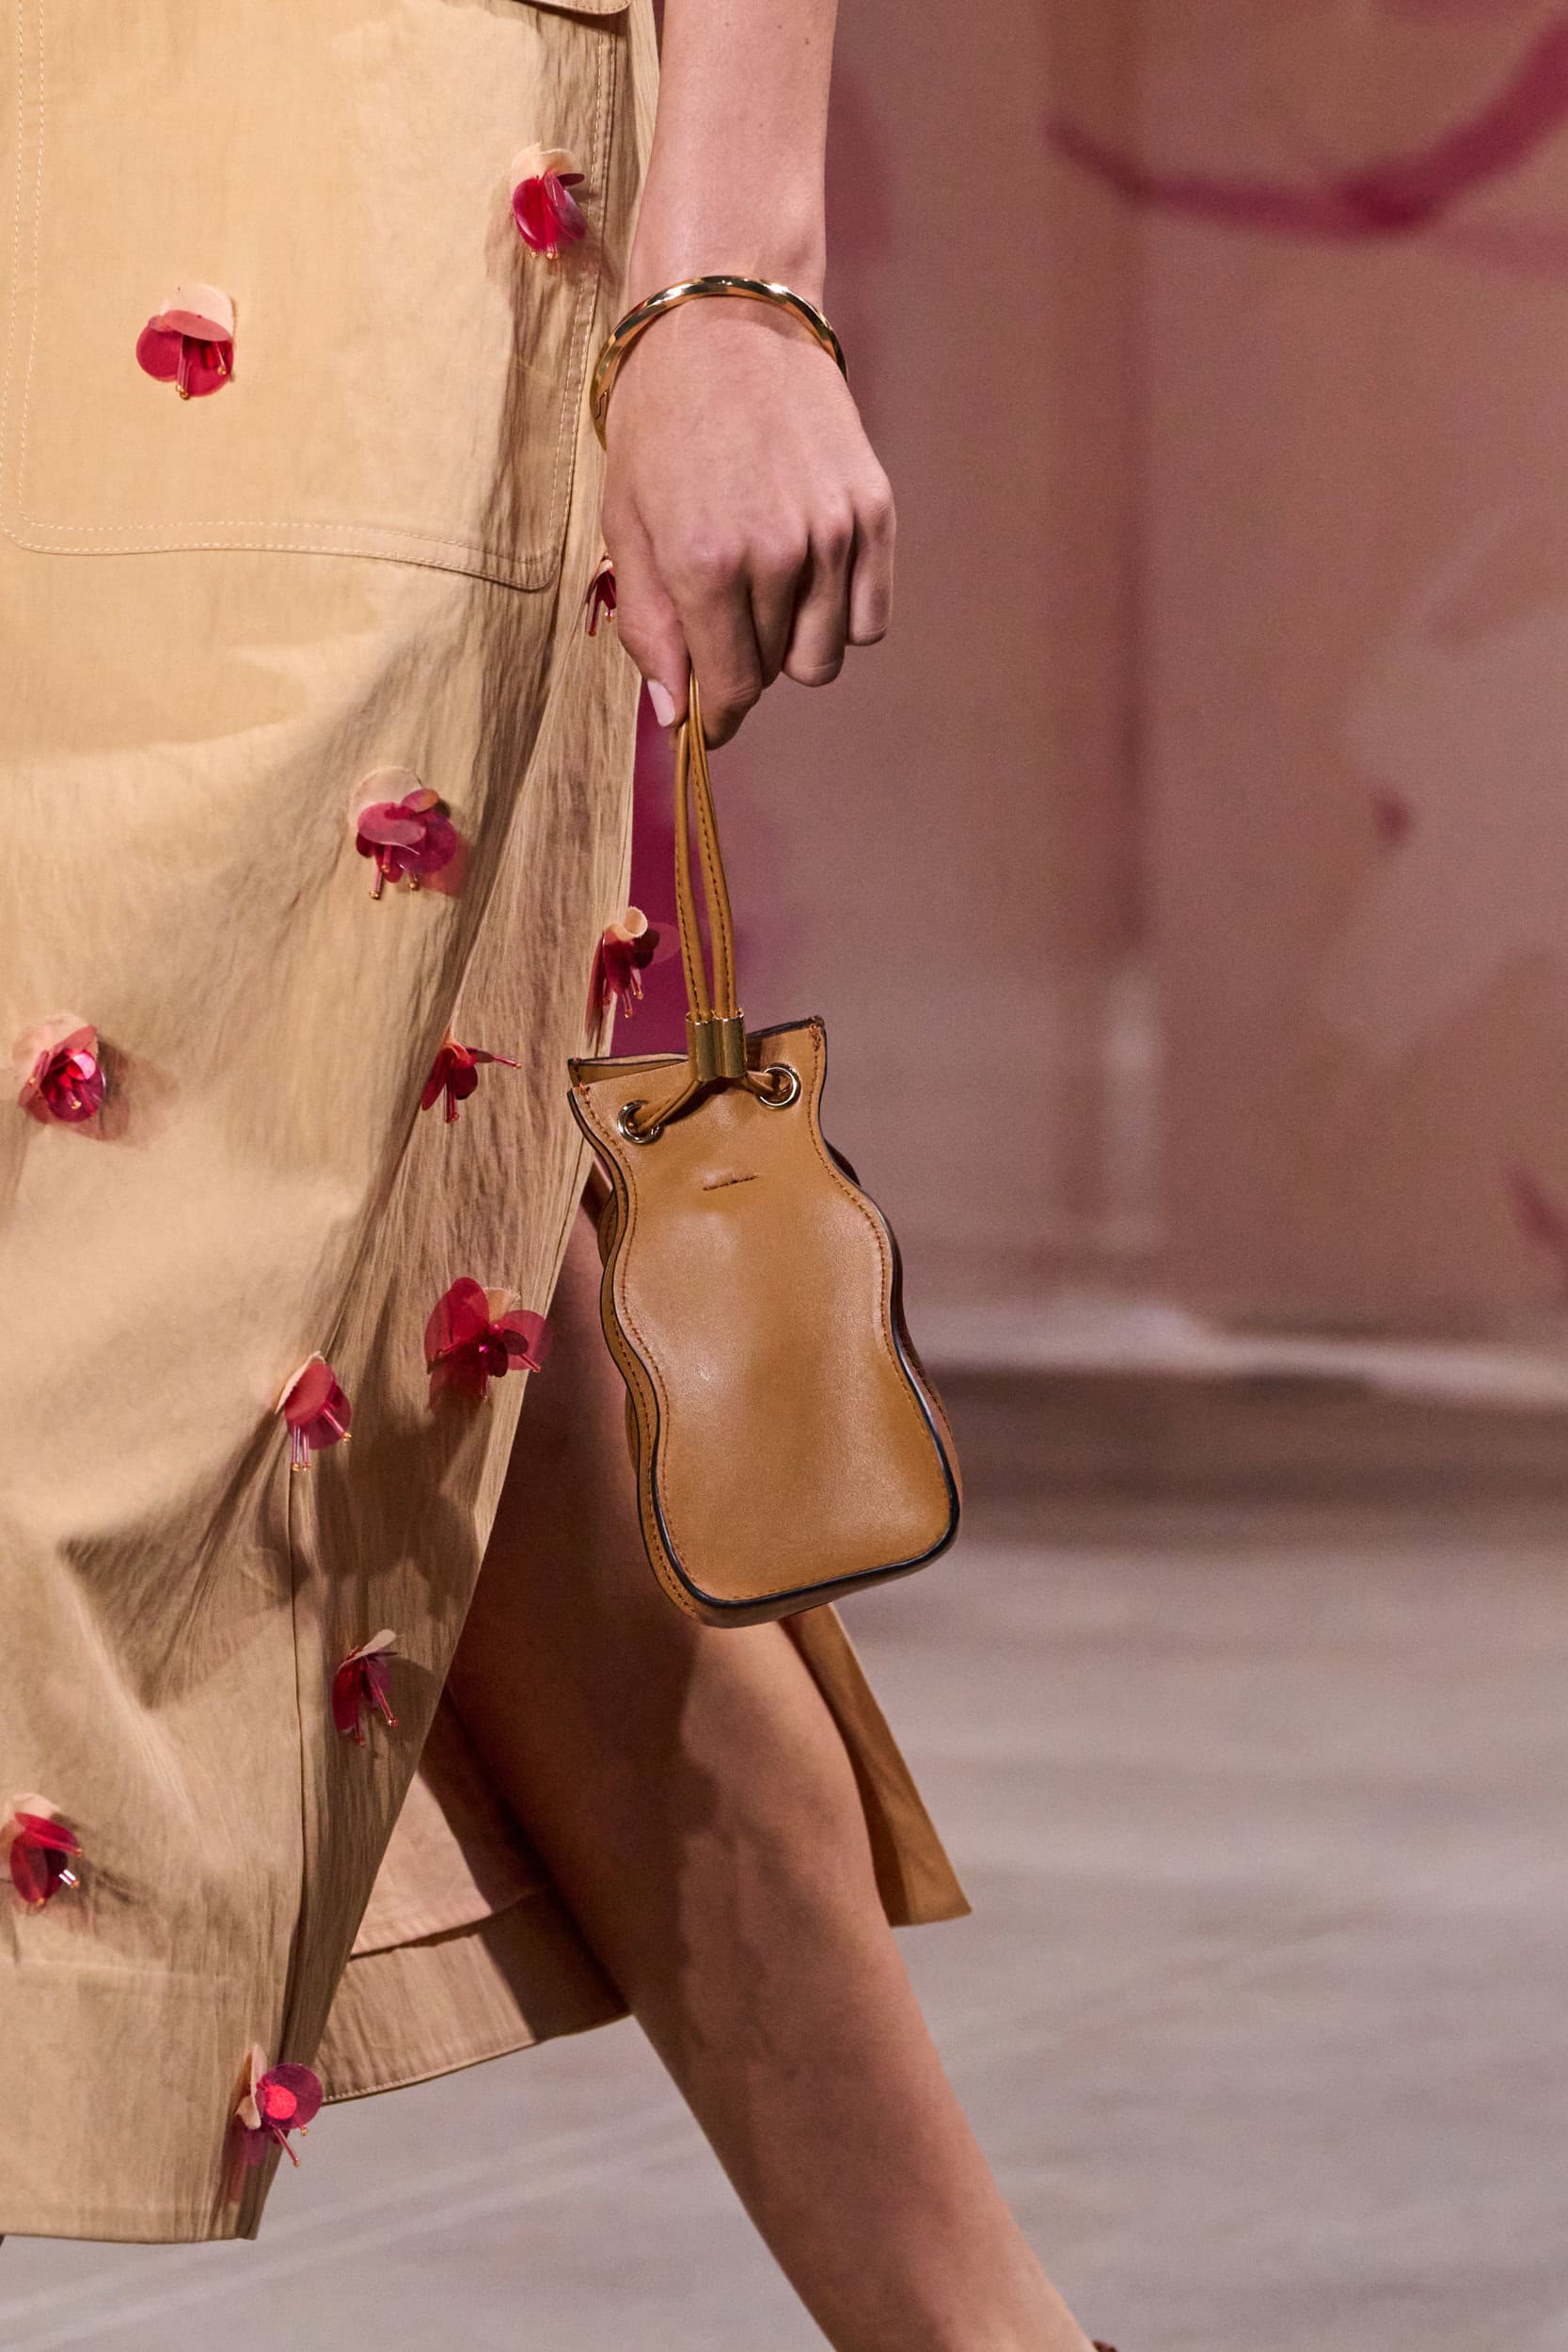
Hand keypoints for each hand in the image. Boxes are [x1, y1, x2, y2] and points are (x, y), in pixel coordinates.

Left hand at [599, 297, 894, 744]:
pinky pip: (870, 617)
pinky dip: (842, 614)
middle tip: (723, 612)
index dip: (715, 715)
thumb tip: (676, 716)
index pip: (729, 689)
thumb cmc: (661, 420)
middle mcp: (778, 555)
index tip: (707, 716)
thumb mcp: (625, 523)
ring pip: (826, 655)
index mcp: (706, 564)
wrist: (725, 316)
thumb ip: (649, 626)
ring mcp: (834, 533)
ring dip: (794, 642)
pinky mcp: (875, 510)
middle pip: (776, 674)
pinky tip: (810, 577)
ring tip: (766, 589)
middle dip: (746, 661)